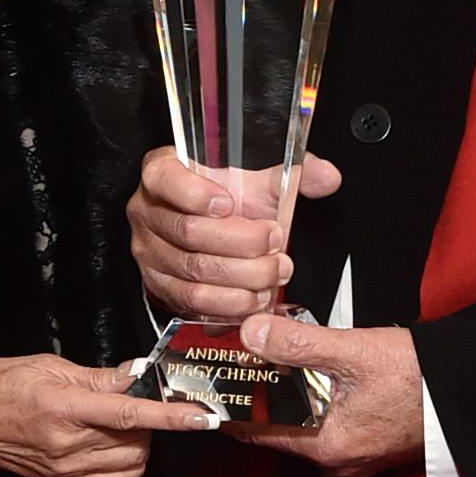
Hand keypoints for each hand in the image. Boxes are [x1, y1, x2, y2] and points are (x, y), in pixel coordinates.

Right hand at [0, 355, 216, 476]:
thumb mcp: (50, 366)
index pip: (132, 413)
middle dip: (148, 419)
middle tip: (136, 398)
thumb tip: (139, 375)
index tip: (204, 414)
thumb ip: (99, 376)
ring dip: (139, 442)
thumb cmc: (0, 383)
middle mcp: (69, 444)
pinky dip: (125, 464)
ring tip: (121, 422)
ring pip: (131, 464)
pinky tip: (114, 445)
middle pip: (137, 439)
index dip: (172, 414)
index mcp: (65, 407)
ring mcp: (66, 469)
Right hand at [128, 146, 343, 329]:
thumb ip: (293, 174)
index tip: (227, 203)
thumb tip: (326, 176)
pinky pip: (192, 302)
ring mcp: (151, 252)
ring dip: (241, 277)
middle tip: (274, 244)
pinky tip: (254, 297)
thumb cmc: (226, 198)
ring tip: (272, 272)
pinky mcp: (161, 286)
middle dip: (240, 243)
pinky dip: (228, 304)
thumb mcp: (256, 179)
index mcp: (163, 173)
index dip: (195, 194)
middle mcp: (149, 212)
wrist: (207, 228)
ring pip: (193, 272)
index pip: (166, 179)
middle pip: (188, 232)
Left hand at [236, 313, 425, 476]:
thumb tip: (252, 333)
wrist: (469, 392)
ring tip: (272, 359)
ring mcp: (356, 456)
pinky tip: (314, 374)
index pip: (258, 431)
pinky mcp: (371, 444)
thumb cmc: (418, 376)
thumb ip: (298, 343)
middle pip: (279, 428)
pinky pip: (328, 424)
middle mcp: (336, 460)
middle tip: (242, 358)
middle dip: (261, 394)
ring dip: (287, 397)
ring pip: (303, 426)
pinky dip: (313, 402)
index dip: (235, 403)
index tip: (217, 379)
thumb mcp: (352, 351)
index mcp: (325, 446)